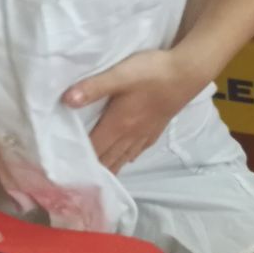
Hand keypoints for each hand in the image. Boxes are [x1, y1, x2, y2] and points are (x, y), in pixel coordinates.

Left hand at [65, 49, 206, 174]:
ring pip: (124, 156)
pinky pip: (139, 149)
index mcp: (118, 124)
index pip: (95, 148)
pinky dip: (129, 157)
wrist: (187, 73)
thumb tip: (66, 100)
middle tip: (79, 180)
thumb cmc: (153, 73)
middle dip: (94, 170)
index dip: (80, 161)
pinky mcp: (157, 127)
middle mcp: (131, 133)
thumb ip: (93, 87)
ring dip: (111, 167)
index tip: (67, 171)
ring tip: (100, 177)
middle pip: (108, 158)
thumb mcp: (120, 75)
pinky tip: (129, 158)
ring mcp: (145, 132)